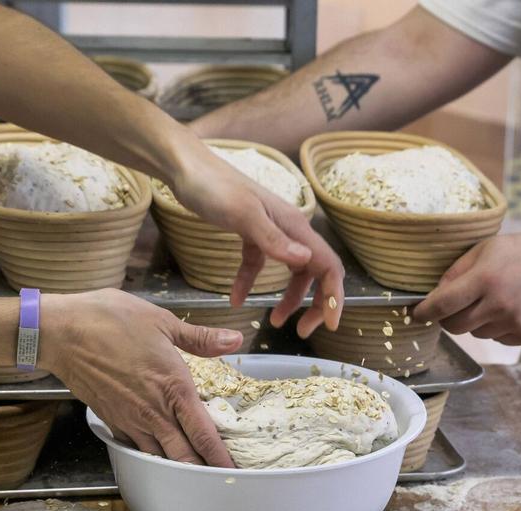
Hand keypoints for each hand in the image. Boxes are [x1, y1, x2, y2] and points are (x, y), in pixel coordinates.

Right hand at [40, 289, 237, 466]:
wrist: (61, 332)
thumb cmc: (109, 320)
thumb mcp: (161, 321)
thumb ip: (199, 338)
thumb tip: (234, 340)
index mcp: (174, 387)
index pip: (204, 434)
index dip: (220, 457)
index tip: (234, 471)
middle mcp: (154, 412)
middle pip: (184, 456)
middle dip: (203, 471)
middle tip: (220, 480)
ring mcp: (130, 420)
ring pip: (160, 455)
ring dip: (178, 466)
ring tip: (196, 471)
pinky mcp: (111, 420)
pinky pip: (137, 446)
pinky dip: (152, 453)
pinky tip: (160, 452)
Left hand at [167, 143, 344, 337]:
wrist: (186, 169)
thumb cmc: (215, 187)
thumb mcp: (244, 216)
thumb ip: (274, 240)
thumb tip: (307, 262)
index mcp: (295, 226)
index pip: (328, 266)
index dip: (334, 297)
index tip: (331, 325)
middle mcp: (289, 230)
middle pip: (316, 273)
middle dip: (315, 304)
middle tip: (302, 331)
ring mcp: (270, 232)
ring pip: (291, 272)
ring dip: (288, 299)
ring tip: (274, 322)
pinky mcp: (250, 235)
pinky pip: (258, 266)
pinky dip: (249, 284)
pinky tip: (234, 299)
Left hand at [413, 231, 520, 344]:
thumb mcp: (486, 249)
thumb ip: (456, 271)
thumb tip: (433, 296)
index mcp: (485, 278)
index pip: (442, 304)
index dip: (424, 312)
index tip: (416, 314)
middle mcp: (499, 304)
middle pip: (454, 326)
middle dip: (447, 319)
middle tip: (452, 307)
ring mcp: (513, 322)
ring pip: (475, 333)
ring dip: (475, 321)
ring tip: (494, 299)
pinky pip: (496, 338)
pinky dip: (496, 327)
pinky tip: (511, 308)